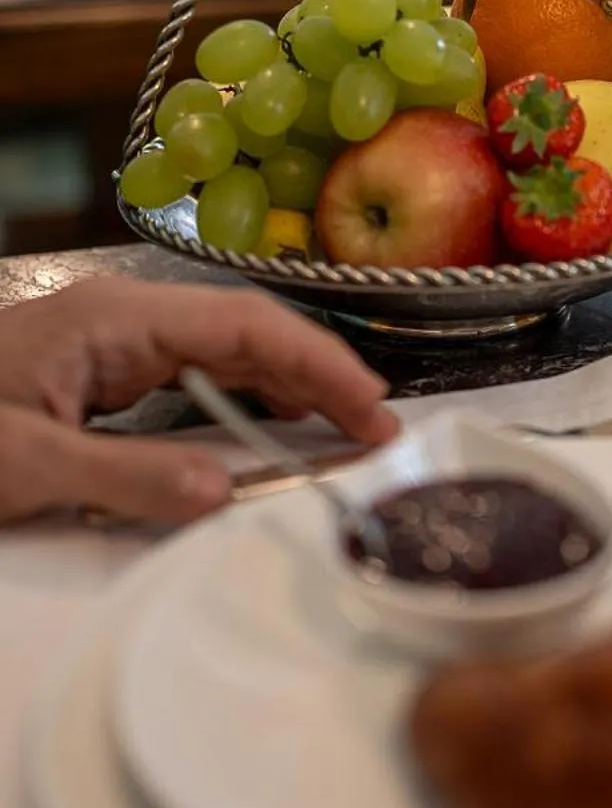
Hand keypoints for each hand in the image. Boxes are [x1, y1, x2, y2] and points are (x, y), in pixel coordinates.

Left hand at [0, 278, 396, 524]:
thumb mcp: (25, 465)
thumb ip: (126, 476)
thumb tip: (225, 490)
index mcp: (118, 317)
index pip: (247, 325)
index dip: (321, 363)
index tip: (372, 412)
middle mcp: (127, 318)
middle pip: (250, 334)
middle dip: (321, 376)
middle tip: (380, 433)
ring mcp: (117, 344)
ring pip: (230, 354)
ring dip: (292, 389)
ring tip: (349, 432)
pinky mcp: (105, 375)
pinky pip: (198, 378)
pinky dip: (249, 402)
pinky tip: (277, 429)